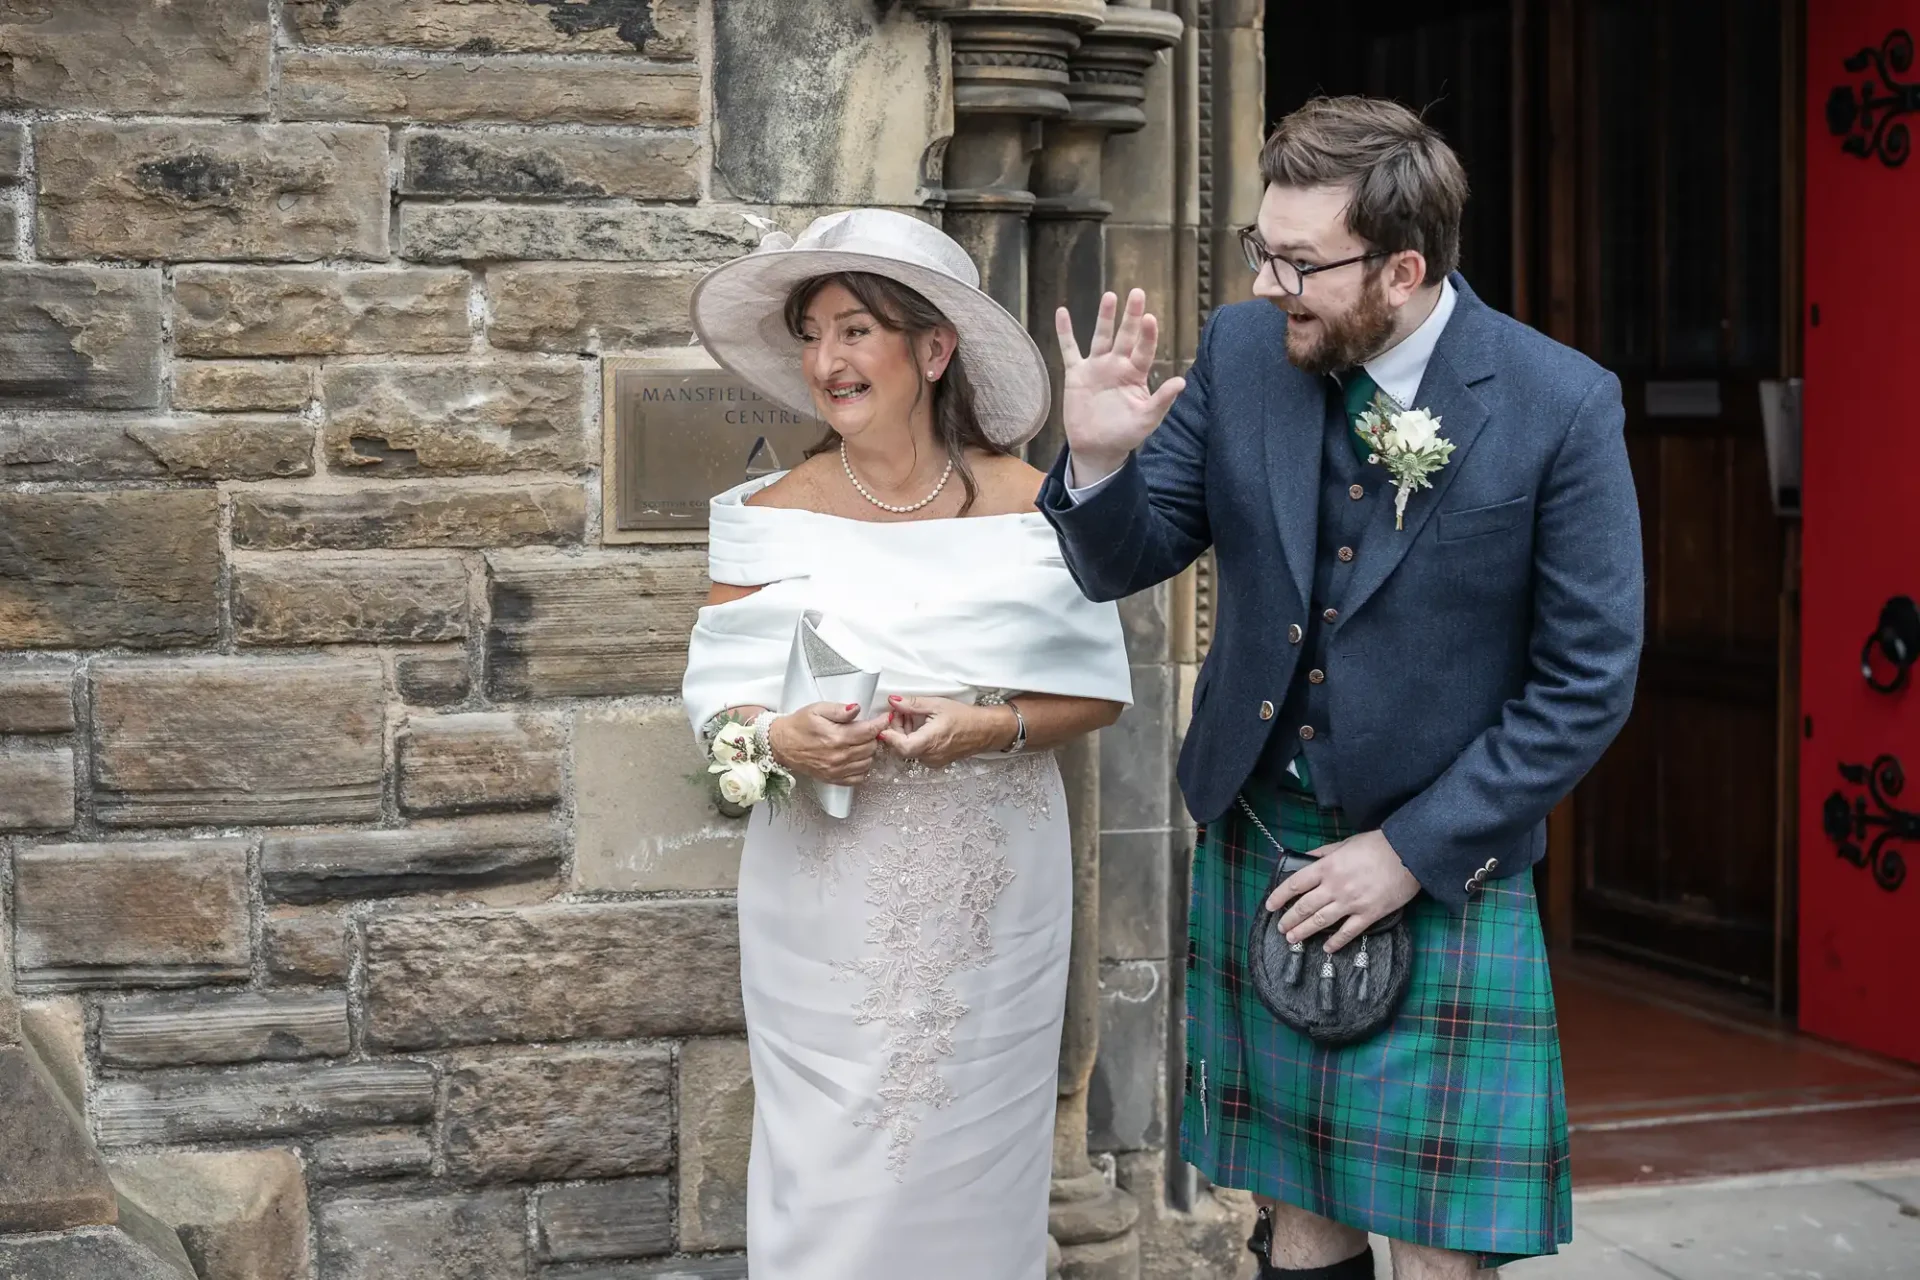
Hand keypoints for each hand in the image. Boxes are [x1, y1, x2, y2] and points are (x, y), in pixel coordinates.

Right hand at [767, 702, 888, 784]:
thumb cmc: (799, 725)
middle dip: (873, 736)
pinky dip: (861, 767)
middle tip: (867, 728)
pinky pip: (858, 777)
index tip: (885, 718)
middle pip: (871, 747)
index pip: (869, 731)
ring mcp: (837, 770)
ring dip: (868, 751)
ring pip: (868, 762)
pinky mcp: (833, 778)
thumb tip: (857, 708)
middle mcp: (839, 756)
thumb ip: (839, 710)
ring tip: (859, 742)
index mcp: (836, 737)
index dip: (881, 723)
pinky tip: (855, 757)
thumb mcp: (817, 709)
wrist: (781, 745)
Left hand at [878, 695, 1013, 769]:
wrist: (984, 730)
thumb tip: (893, 701)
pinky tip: (920, 727)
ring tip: (912, 717)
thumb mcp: (937, 704)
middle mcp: (930, 755)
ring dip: (904, 734)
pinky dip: (914, 739)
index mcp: (930, 740)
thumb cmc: (964, 717)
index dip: (889, 735)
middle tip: (900, 713)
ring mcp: (933, 761)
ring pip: (908, 750)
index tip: (884, 722)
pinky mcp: (935, 762)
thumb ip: (912, 704)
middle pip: (901, 748)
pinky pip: (917, 752)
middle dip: (896, 730)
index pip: (901, 746)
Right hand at [1055, 289, 1187, 480]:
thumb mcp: (1147, 419)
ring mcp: (1096, 367)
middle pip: (1125, 335)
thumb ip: (1162, 400)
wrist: (1097, 448)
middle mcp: (1117, 366)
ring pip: (1101, 336)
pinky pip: (1069, 349)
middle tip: (1137, 293)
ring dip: (1105, 317)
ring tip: (1110, 296)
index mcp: (1135, 375)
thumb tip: (1182, 381)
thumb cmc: (1126, 434)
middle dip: (1131, 315)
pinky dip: (1065, 332)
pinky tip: (1062, 312)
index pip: (1144, 349)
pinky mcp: (1076, 374)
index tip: (1150, 318)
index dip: (1147, 334)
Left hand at [1265, 830, 1421, 953]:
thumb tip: (1305, 858)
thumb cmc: (1377, 845)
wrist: (1408, 854)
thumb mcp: (1345, 843)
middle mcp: (1335, 886)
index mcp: (1327, 866)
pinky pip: (1348, 932)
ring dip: (1304, 931)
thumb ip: (1323, 853)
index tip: (1270, 905)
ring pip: (1321, 921)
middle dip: (1289, 919)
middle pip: (1305, 906)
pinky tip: (1327, 948)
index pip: (1295, 884)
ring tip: (1292, 939)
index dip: (1280, 896)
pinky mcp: (1369, 913)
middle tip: (1281, 928)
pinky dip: (1336, 942)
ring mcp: (1352, 902)